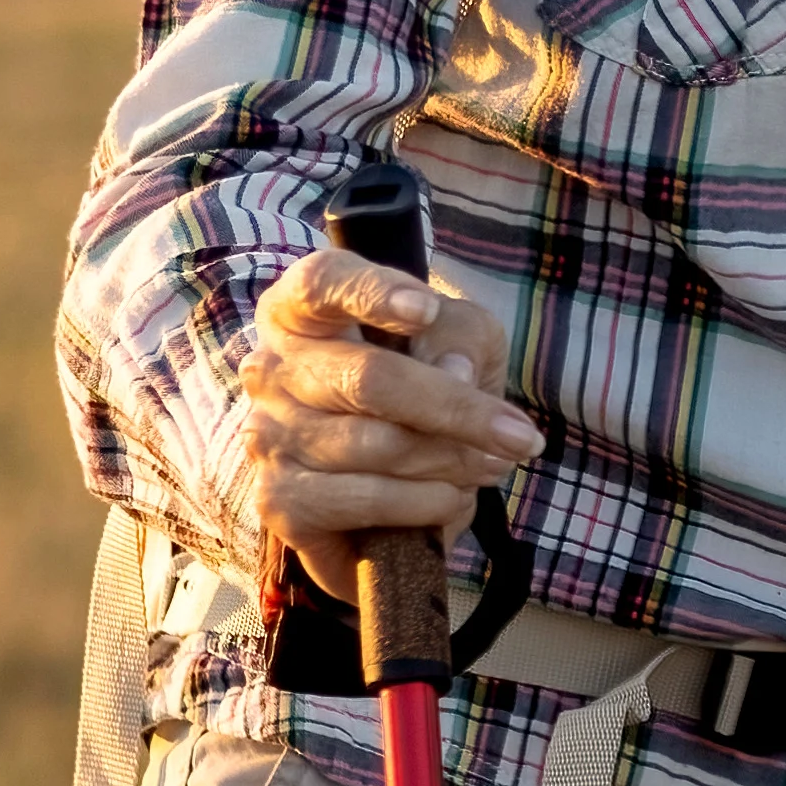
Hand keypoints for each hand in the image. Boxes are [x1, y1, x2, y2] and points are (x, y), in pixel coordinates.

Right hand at [237, 234, 542, 580]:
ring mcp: (268, 435)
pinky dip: (426, 502)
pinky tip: (450, 498)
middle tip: (518, 437)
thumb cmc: (423, 389)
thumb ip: (460, 336)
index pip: (322, 283)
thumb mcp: (460, 342)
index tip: (426, 310)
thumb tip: (452, 371)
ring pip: (377, 444)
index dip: (371, 293)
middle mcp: (270, 367)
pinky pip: (368, 499)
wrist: (389, 487)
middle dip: (455, 409)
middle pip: (368, 378)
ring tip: (490, 466)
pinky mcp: (280, 500)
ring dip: (452, 461)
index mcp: (300, 308)